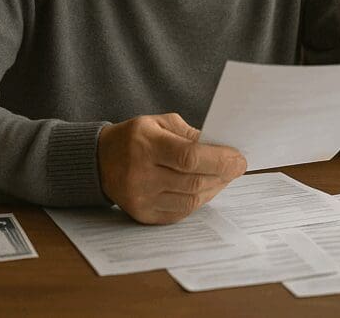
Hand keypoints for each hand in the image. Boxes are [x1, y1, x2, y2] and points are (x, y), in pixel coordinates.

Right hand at [97, 113, 246, 223]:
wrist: (100, 161)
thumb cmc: (135, 137)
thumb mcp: (159, 123)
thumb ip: (190, 134)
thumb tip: (221, 149)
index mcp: (145, 145)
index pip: (189, 157)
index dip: (219, 160)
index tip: (239, 159)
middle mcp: (140, 175)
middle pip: (193, 182)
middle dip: (222, 175)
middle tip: (237, 167)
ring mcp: (140, 198)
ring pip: (190, 201)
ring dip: (213, 189)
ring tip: (223, 177)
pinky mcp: (143, 215)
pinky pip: (180, 213)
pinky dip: (198, 201)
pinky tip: (205, 189)